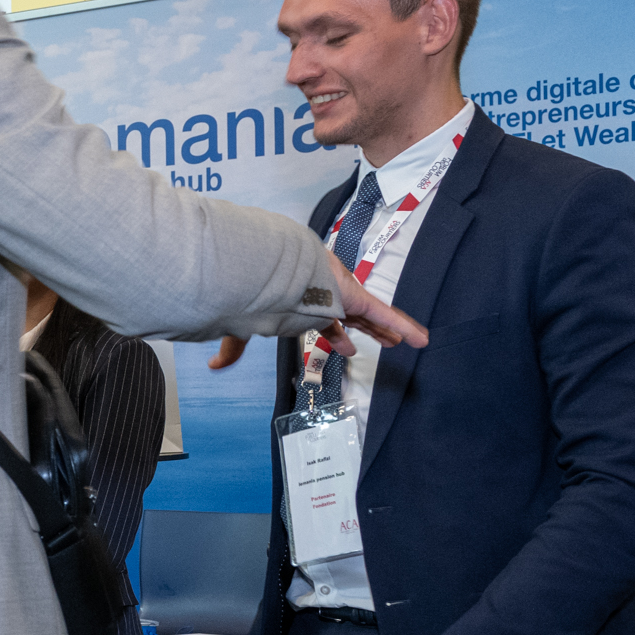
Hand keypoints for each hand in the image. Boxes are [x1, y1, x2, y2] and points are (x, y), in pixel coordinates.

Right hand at [206, 260, 428, 372]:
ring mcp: (341, 296)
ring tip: (405, 341)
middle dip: (365, 331)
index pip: (323, 321)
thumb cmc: (252, 292)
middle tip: (381, 342)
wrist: (262, 269)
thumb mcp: (245, 326)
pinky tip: (419, 338)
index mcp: (301, 304)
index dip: (335, 334)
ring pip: (370, 316)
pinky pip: (383, 314)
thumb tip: (215, 365)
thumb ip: (235, 345)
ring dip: (388, 329)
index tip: (344, 347)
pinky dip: (402, 325)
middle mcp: (324, 298)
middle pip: (351, 318)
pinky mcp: (355, 297)